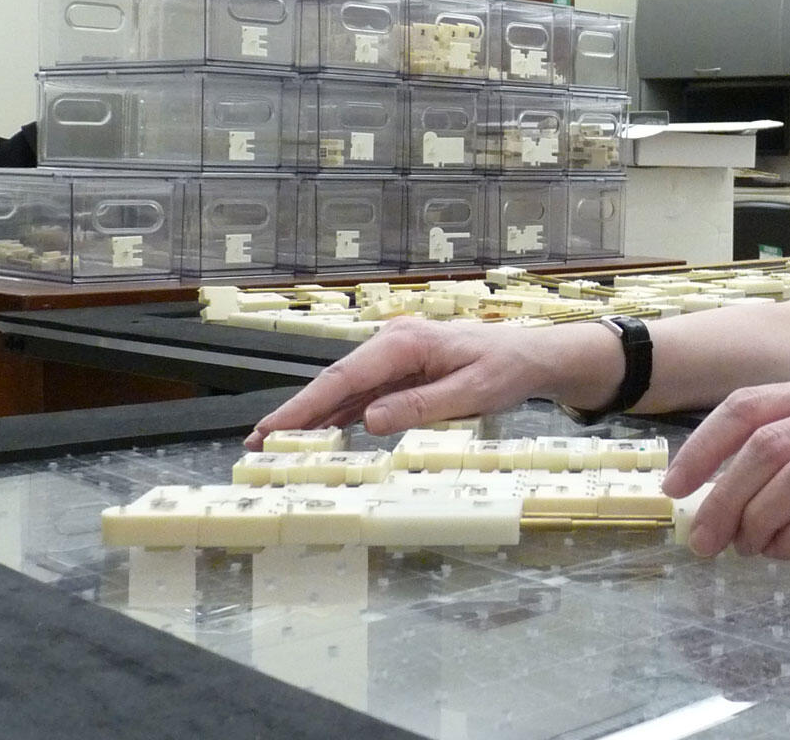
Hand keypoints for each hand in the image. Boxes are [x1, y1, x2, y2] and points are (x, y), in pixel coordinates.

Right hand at [246, 317, 585, 447]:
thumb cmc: (507, 369)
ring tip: (275, 446)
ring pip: (343, 392)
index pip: (345, 378)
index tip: (274, 429)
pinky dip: (337, 417)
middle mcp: (393, 344)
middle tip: (258, 445)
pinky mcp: (400, 374)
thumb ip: (421, 406)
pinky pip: (362, 398)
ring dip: (311, 418)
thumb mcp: (472, 392)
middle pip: (334, 383)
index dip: (305, 406)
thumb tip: (370, 421)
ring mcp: (395, 359)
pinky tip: (315, 437)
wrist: (531, 357)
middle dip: (296, 414)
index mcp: (406, 342)